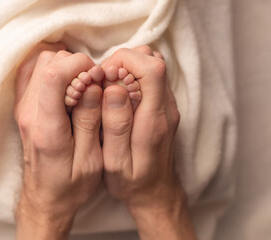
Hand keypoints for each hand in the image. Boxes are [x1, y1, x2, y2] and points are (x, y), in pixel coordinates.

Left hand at [14, 42, 102, 238]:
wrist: (45, 198)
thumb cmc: (71, 185)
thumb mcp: (91, 160)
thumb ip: (90, 120)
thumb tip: (92, 84)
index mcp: (47, 129)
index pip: (53, 75)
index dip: (79, 65)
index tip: (98, 76)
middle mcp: (29, 114)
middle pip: (47, 62)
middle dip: (76, 65)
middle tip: (93, 84)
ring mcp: (23, 108)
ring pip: (40, 62)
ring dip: (66, 67)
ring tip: (83, 87)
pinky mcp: (24, 107)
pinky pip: (33, 72)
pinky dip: (52, 70)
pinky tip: (67, 85)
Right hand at [101, 46, 195, 238]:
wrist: (156, 192)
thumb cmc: (133, 181)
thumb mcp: (116, 162)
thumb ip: (116, 125)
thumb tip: (114, 89)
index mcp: (155, 120)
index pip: (152, 69)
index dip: (124, 62)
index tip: (104, 76)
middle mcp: (167, 108)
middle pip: (154, 60)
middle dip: (122, 61)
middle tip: (102, 82)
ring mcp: (168, 105)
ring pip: (153, 64)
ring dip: (127, 68)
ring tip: (108, 88)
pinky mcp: (164, 106)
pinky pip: (151, 77)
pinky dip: (131, 76)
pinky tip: (117, 95)